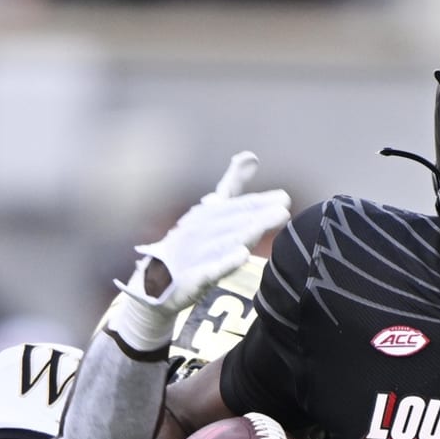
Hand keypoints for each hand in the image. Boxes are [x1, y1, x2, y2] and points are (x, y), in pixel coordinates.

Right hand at [110, 151, 290, 347]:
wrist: (155, 282)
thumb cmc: (190, 243)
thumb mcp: (211, 211)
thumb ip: (232, 185)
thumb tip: (252, 156)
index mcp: (206, 215)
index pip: (236, 206)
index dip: (259, 201)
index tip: (284, 198)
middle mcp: (200, 231)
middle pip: (232, 222)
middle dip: (256, 215)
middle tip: (282, 210)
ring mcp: (194, 255)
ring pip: (222, 243)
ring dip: (243, 234)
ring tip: (261, 228)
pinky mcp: (192, 279)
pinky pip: (209, 269)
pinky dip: (224, 262)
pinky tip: (242, 256)